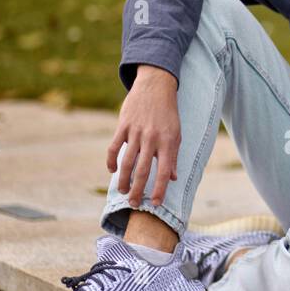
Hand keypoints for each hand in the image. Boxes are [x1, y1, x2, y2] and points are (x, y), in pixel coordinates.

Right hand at [107, 65, 179, 208]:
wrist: (156, 86)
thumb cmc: (168, 113)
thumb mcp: (177, 134)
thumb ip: (173, 156)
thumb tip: (172, 178)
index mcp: (168, 142)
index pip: (164, 172)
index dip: (160, 190)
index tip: (156, 204)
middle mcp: (152, 139)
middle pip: (143, 171)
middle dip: (138, 190)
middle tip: (134, 204)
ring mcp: (136, 132)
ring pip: (127, 162)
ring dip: (123, 180)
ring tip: (123, 191)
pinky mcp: (123, 125)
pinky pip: (114, 147)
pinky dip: (112, 161)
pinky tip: (112, 170)